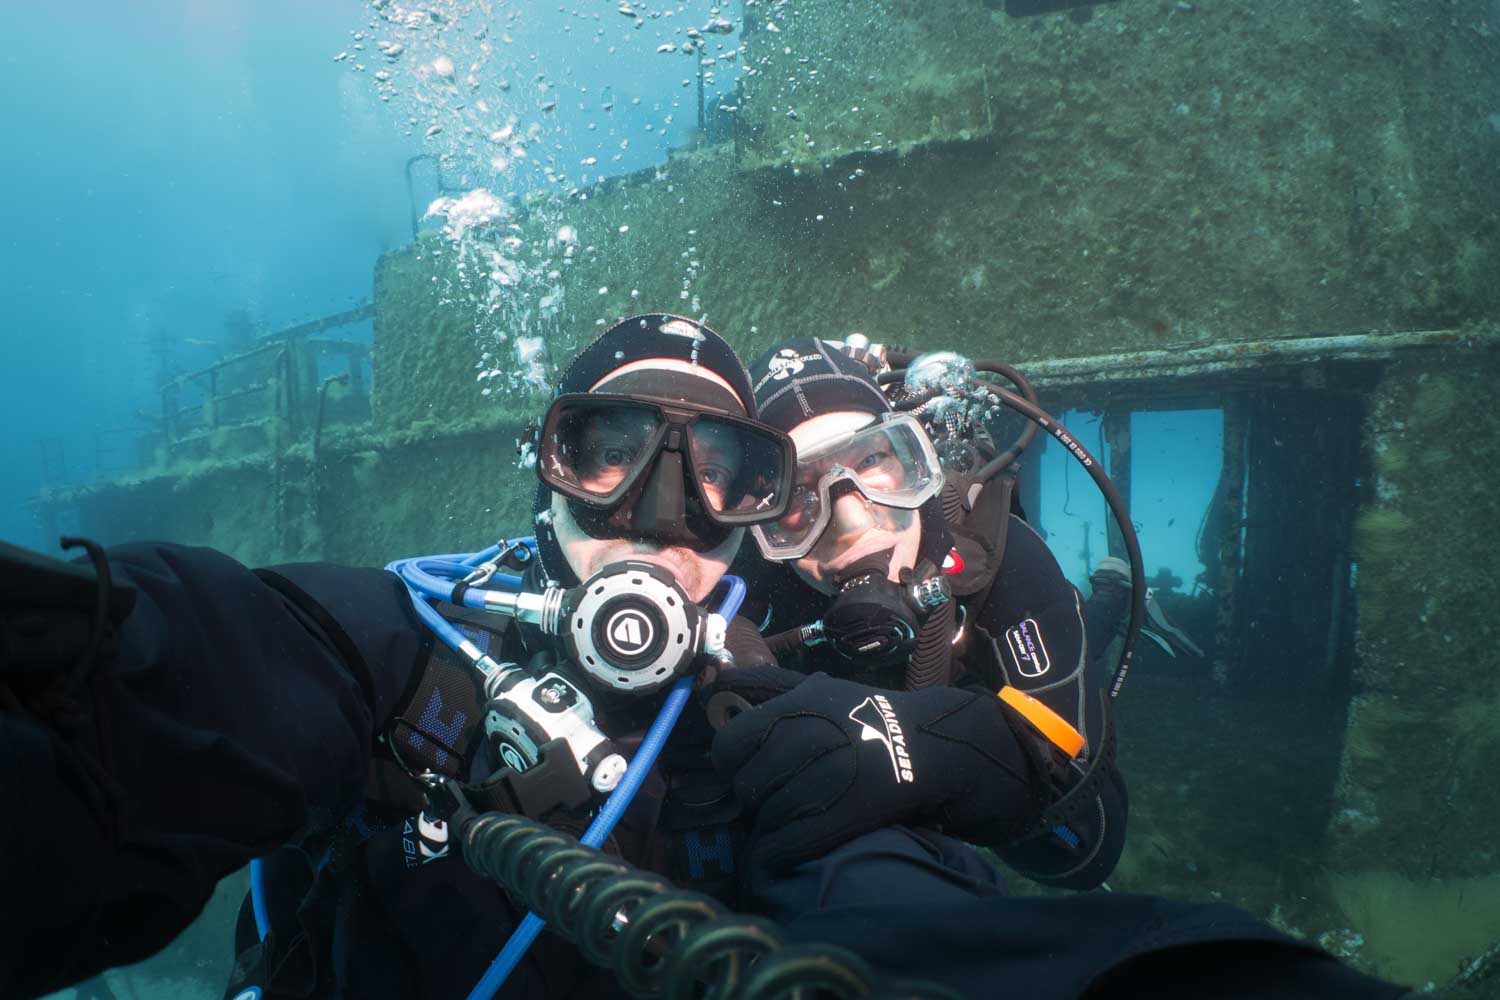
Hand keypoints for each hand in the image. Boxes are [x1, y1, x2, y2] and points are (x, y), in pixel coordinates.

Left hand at [707, 668, 1043, 874]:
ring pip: (764, 819)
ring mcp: (823, 782)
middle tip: (773, 795)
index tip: (748, 767)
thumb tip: (716, 678)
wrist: (929, 748)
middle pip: (745, 787)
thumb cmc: (865, 714)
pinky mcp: (839, 819)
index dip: (732, 762)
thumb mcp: (815, 686)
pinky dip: (776, 852)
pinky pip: (784, 846)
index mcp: (793, 709)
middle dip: (754, 795)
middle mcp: (804, 741)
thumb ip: (766, 684)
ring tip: (789, 817)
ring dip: (770, 825)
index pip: (726, 746)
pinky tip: (783, 849)